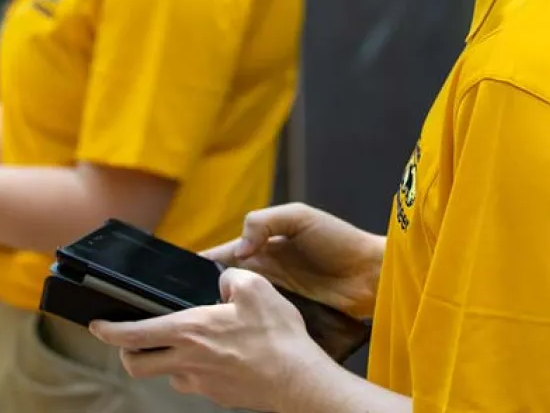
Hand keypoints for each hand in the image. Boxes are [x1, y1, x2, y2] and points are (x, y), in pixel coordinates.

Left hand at [91, 268, 338, 410]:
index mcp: (190, 331)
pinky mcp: (219, 396)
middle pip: (137, 365)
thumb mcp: (256, 288)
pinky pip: (199, 382)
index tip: (97, 326)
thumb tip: (223, 283)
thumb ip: (231, 279)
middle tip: (132, 344)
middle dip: (128, 354)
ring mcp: (202, 383)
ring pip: (171, 374)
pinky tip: (225, 358)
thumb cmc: (277, 338)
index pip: (133, 335)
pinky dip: (201, 370)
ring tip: (195, 345)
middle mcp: (188, 361)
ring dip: (171, 362)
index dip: (109, 331)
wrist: (298, 381)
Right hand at [203, 203, 383, 318]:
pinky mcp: (288, 316)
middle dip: (204, 293)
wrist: (372, 274)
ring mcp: (275, 296)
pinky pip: (261, 319)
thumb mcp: (300, 217)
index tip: (177, 277)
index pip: (223, 254)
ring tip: (201, 322)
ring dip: (223, 311)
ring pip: (239, 304)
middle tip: (186, 306)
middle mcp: (264, 272)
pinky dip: (247, 324)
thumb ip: (265, 222)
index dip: (201, 264)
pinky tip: (232, 333)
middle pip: (225, 283)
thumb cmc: (340, 240)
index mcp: (262, 245)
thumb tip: (239, 248)